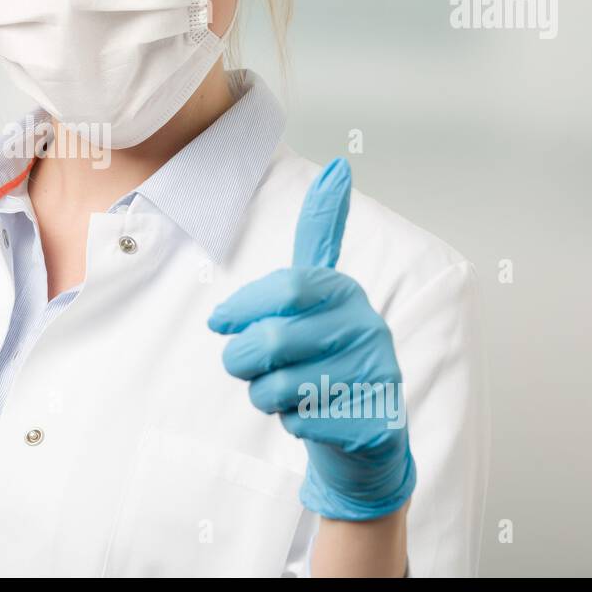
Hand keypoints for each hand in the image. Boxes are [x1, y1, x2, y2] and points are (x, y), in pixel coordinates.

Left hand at [208, 158, 415, 520]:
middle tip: (243, 364)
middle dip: (240, 359)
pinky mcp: (370, 420)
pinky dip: (290, 422)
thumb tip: (338, 166)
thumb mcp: (318, 292)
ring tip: (285, 389)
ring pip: (275, 386)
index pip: (286, 287)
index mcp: (345, 290)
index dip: (242, 308)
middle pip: (270, 342)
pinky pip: (295, 422)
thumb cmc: (325, 351)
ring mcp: (372, 374)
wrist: (364, 425)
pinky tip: (314, 413)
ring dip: (263, 393)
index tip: (218, 322)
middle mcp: (367, 326)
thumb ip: (320, 236)